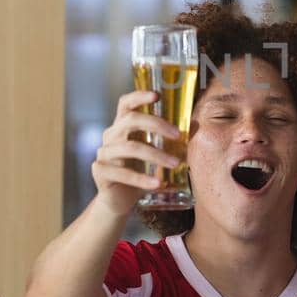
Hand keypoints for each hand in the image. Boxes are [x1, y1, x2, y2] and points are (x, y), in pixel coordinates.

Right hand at [90, 89, 182, 217]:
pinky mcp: (100, 172)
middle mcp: (111, 136)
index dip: (139, 96)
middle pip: (130, 120)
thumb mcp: (156, 154)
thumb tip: (196, 125)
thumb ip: (172, 140)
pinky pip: (122, 173)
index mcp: (122, 126)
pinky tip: (157, 183)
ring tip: (175, 164)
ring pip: (130, 148)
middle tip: (178, 135)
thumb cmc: (140, 171)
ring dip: (156, 155)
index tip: (157, 96)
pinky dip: (142, 179)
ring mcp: (103, 153)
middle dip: (156, 125)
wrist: (120, 200)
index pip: (125, 104)